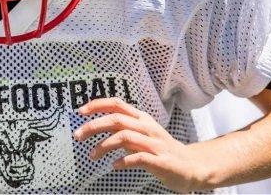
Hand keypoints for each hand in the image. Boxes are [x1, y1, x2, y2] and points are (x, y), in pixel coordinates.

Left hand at [74, 98, 213, 192]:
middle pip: (117, 120)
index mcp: (142, 118)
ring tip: (92, 155)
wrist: (192, 167)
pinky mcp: (161, 161)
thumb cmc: (161, 150)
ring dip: (104, 145)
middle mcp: (148, 127)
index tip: (80, 111)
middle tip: (77, 135)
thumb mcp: (141, 134)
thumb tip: (96, 125)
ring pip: (125, 137)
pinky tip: (114, 165)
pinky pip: (139, 157)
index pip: (117, 104)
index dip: (97, 104)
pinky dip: (123, 161)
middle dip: (93, 126)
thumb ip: (122, 128)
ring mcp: (155, 144)